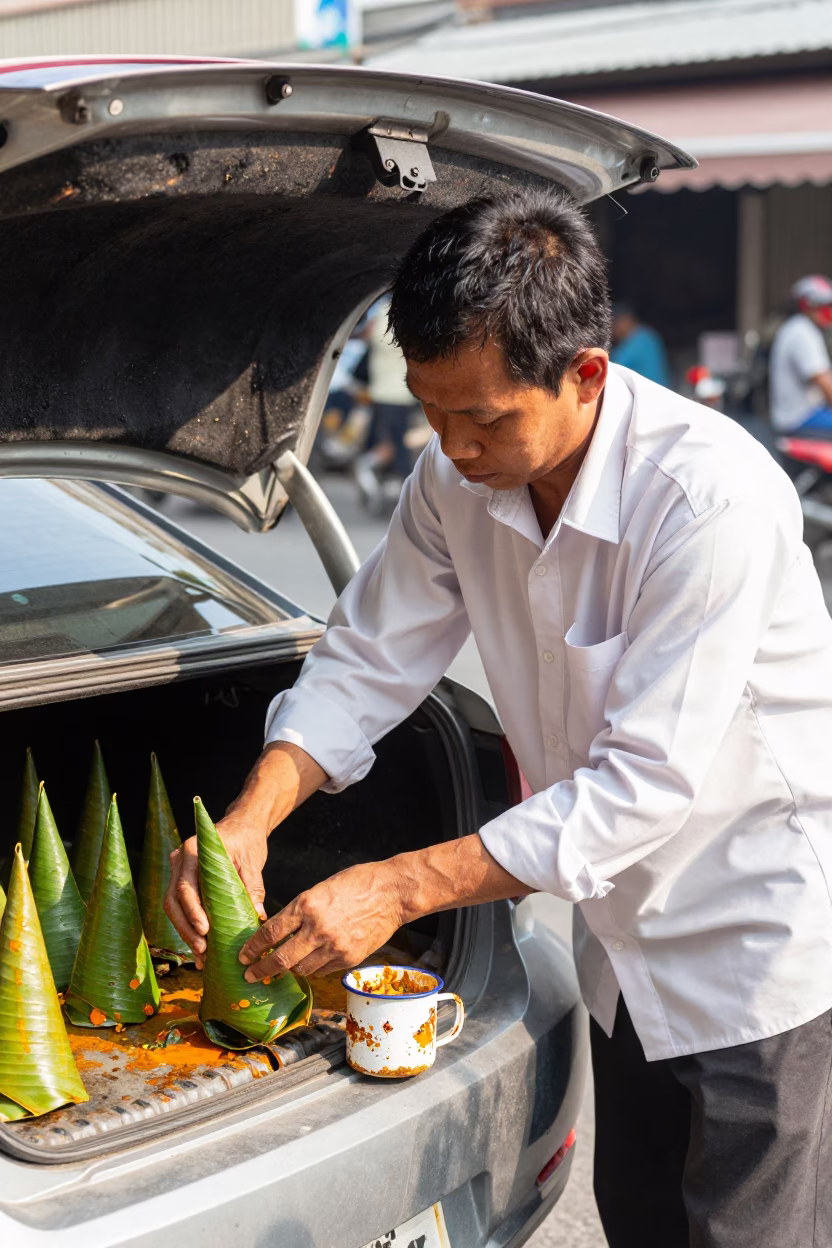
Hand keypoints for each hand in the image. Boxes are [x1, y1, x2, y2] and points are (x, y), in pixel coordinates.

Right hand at [163, 742, 327, 965]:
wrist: (242, 827)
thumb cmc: (247, 841)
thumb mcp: (252, 861)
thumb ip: (253, 886)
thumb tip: (257, 915)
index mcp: (193, 851)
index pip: (185, 886)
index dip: (192, 911)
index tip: (204, 931)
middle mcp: (179, 860)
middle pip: (173, 900)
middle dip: (186, 928)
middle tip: (202, 950)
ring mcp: (178, 871)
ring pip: (173, 906)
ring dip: (185, 931)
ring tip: (201, 955)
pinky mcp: (183, 881)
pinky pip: (180, 906)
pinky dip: (188, 926)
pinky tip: (200, 947)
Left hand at [238, 859, 404, 979]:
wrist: (393, 892)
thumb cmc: (357, 882)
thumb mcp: (321, 888)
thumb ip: (301, 911)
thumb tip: (281, 931)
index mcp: (306, 905)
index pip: (270, 933)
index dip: (253, 948)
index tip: (243, 956)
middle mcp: (317, 928)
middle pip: (281, 959)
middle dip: (262, 970)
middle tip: (250, 976)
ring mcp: (334, 946)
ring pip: (301, 969)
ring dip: (290, 969)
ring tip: (282, 968)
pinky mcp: (349, 958)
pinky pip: (323, 970)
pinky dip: (313, 968)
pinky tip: (311, 962)